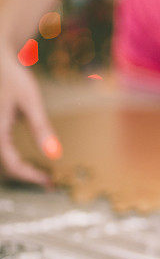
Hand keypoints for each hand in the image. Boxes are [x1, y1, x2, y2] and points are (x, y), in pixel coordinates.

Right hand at [0, 46, 60, 184]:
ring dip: (19, 168)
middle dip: (25, 175)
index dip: (30, 176)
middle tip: (47, 181)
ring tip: (40, 173)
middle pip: (5, 166)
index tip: (48, 181)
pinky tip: (30, 160)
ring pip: (3, 160)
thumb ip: (40, 128)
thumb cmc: (12, 77)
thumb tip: (54, 154)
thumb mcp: (30, 101)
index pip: (11, 165)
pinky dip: (14, 158)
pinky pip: (2, 149)